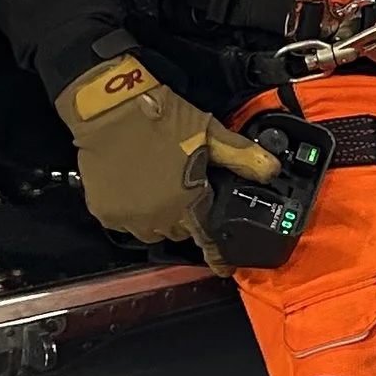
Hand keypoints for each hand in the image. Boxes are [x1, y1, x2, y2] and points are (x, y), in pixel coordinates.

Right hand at [54, 52, 274, 265]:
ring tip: (158, 186)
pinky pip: (125, 222)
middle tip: (183, 187)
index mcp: (187, 201)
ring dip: (159, 216)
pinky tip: (135, 187)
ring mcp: (129, 217)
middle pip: (179, 231)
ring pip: (152, 229)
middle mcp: (158, 216)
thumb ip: (241, 157)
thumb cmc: (161, 118)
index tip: (224, 268)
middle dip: (185, 215)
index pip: (207, 240)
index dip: (217, 256)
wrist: (112, 107)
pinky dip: (132, 211)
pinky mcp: (105, 211)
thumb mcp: (209, 134)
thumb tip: (271, 170)